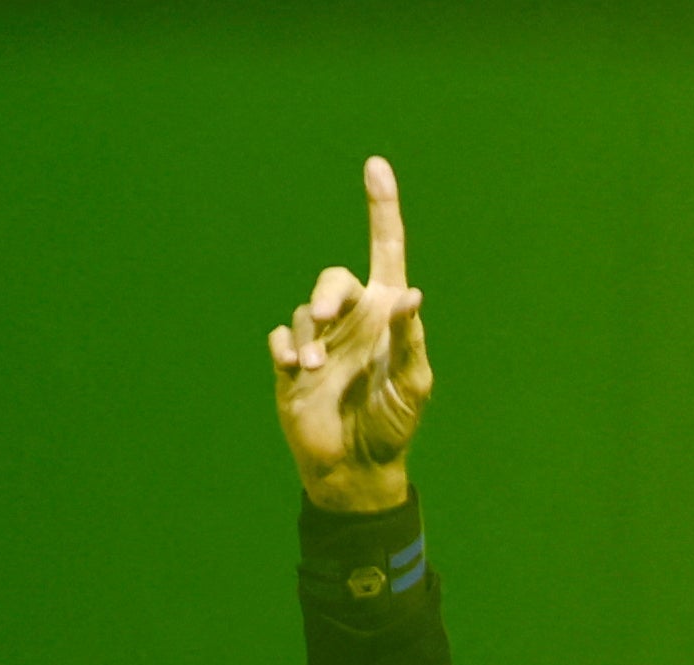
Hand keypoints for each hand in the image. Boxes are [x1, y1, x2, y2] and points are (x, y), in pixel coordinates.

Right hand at [269, 154, 431, 513]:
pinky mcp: (291, 361)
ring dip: (308, 336)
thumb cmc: (393, 427)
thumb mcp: (413, 385)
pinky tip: (294, 371)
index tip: (376, 166)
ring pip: (305, 310)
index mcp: (388, 315)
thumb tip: (410, 294)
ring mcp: (321, 339)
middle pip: (334, 279)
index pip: (385, 251)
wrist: (355, 470)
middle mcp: (354, 319)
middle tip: (326, 320)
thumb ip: (410, 339)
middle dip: (327, 293)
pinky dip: (285, 347)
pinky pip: (280, 335)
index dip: (382, 209)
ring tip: (311, 369)